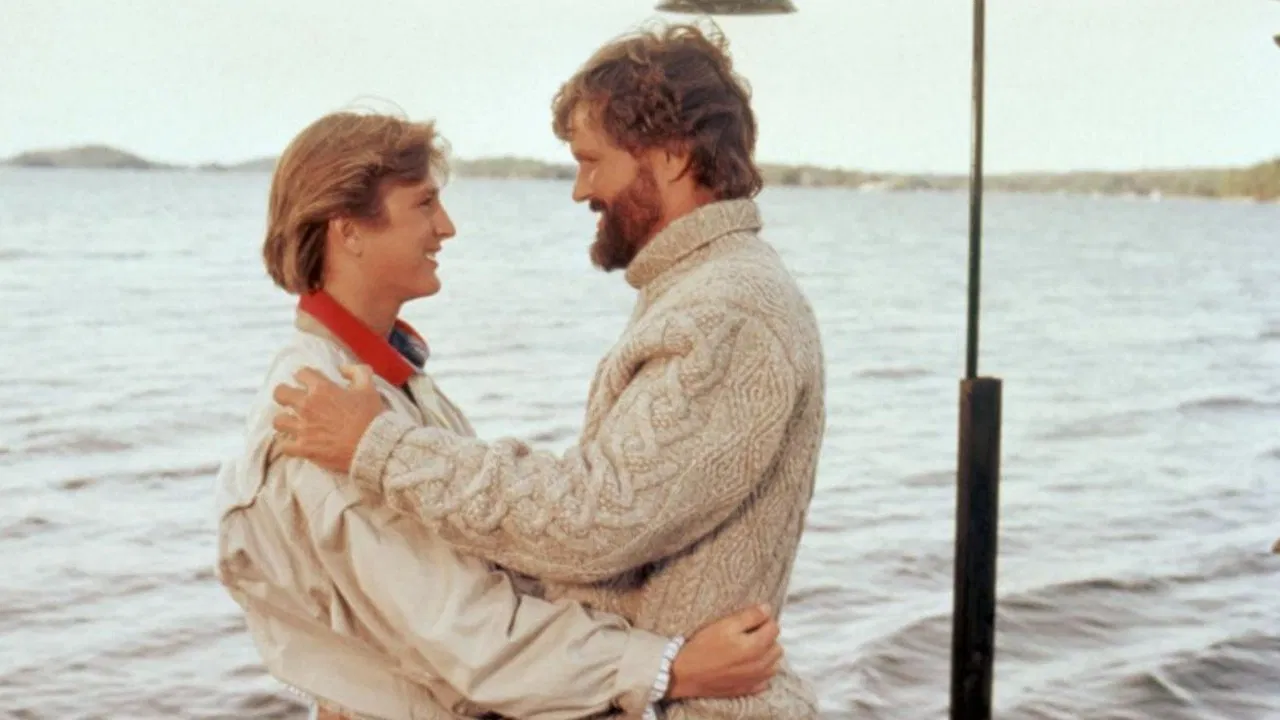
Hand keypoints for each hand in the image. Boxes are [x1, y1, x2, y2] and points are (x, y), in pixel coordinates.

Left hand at [271, 364, 384, 472]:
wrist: (372, 446)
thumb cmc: (371, 416)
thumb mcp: (368, 387)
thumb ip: (356, 371)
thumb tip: (342, 368)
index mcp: (321, 388)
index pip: (301, 373)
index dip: (304, 376)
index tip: (308, 382)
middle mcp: (307, 406)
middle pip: (280, 393)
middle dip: (284, 395)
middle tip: (292, 400)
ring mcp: (302, 428)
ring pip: (278, 421)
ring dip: (285, 421)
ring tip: (292, 424)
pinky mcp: (303, 448)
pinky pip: (284, 446)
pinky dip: (288, 445)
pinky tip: (295, 444)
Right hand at [667, 604, 782, 699]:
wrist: (686, 674)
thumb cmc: (703, 647)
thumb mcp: (724, 625)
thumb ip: (750, 616)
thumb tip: (767, 609)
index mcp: (756, 647)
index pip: (774, 627)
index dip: (762, 620)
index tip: (749, 621)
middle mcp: (761, 665)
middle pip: (777, 646)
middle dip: (766, 637)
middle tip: (747, 634)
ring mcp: (756, 680)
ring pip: (774, 663)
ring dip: (766, 654)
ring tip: (748, 649)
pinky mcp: (748, 689)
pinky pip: (765, 679)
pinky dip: (760, 671)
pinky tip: (746, 665)